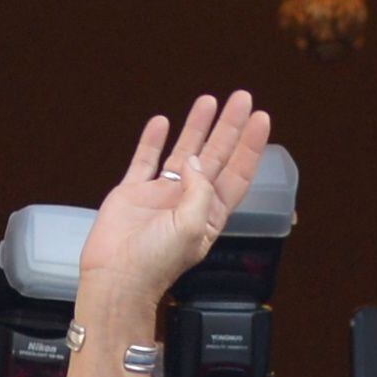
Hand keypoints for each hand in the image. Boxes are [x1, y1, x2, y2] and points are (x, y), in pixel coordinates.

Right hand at [78, 93, 275, 306]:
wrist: (115, 278)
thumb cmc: (156, 262)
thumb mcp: (191, 227)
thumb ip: (200, 191)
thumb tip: (196, 160)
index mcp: (209, 213)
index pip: (237, 173)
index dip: (250, 146)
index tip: (261, 119)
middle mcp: (189, 201)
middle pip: (215, 156)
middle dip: (229, 127)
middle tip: (241, 98)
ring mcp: (161, 195)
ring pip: (183, 152)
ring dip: (196, 127)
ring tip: (207, 101)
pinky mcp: (133, 193)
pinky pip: (145, 160)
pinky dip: (153, 141)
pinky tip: (162, 122)